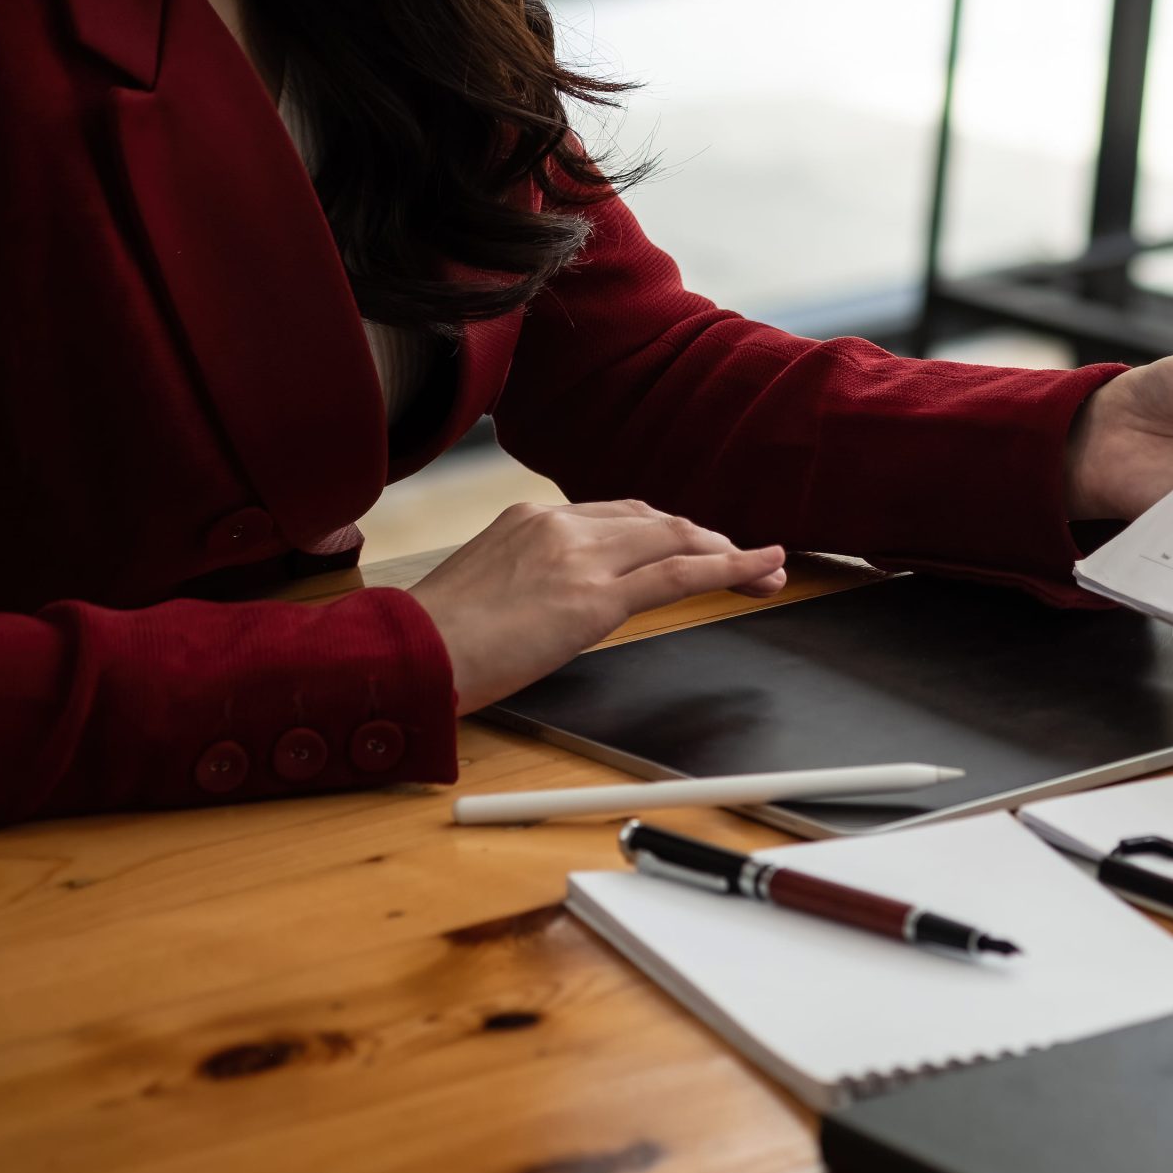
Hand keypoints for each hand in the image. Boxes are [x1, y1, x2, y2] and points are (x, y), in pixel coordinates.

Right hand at [409, 500, 787, 712]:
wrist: (407, 657)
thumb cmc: (434, 640)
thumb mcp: (488, 586)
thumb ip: (534, 577)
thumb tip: (565, 598)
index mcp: (531, 517)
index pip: (619, 515)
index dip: (667, 529)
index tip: (694, 543)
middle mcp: (559, 523)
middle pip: (655, 520)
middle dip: (707, 537)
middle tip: (747, 557)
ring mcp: (579, 556)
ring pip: (676, 539)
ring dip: (728, 552)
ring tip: (765, 568)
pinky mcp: (594, 597)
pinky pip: (680, 574)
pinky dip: (730, 566)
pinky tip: (760, 569)